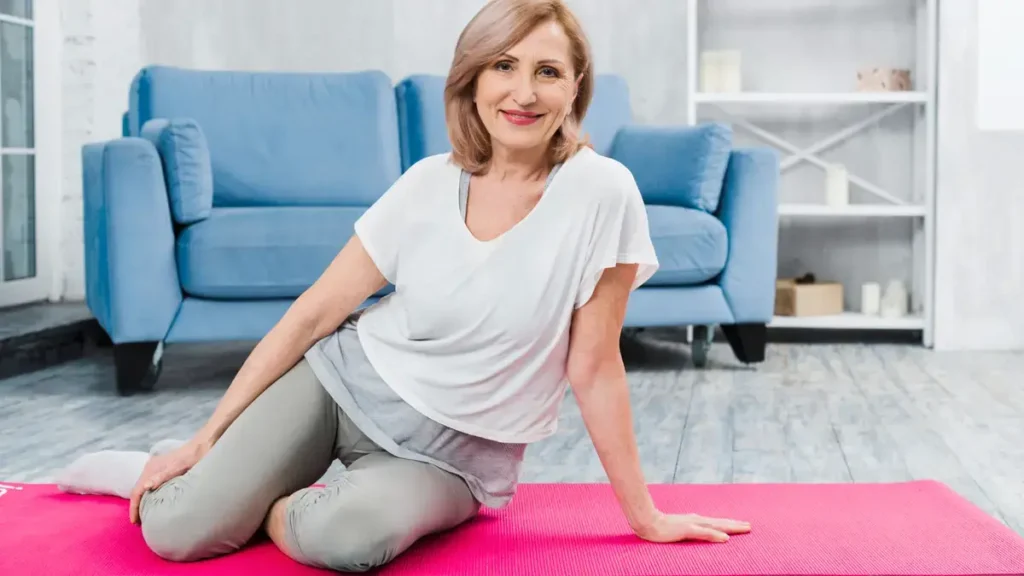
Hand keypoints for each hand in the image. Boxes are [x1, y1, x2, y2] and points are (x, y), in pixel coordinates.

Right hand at [128, 439, 209, 524]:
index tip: (135, 522)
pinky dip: (149, 494)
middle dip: (137, 506)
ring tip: (145, 515)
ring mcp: (156, 467)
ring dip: (142, 500)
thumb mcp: (178, 468)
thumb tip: (145, 487)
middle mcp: (151, 467)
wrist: (203, 444)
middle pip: (138, 490)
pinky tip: (154, 501)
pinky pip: (151, 484)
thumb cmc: (192, 457)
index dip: (134, 508)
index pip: (136, 491)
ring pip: (143, 487)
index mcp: (151, 468)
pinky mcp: (163, 468)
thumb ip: (162, 476)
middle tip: (139, 522)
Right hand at [633, 511, 750, 543]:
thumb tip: (696, 532)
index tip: (741, 525)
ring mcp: (692, 524)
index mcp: (694, 520)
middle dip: (735, 525)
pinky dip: (715, 535)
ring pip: (716, 526)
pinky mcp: (686, 530)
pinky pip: (704, 533)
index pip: (716, 523)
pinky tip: (725, 538)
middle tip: (750, 526)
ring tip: (745, 529)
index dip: (729, 524)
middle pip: (720, 522)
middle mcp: (696, 520)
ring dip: (731, 527)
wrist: (647, 522)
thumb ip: (689, 530)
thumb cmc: (659, 526)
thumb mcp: (677, 528)